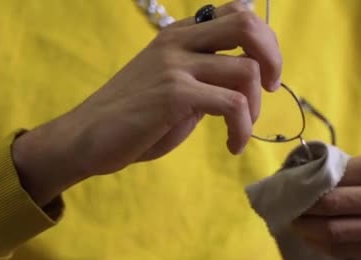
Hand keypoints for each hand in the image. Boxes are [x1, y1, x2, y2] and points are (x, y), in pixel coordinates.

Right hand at [13, 1, 281, 205]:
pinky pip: (233, 105)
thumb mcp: (172, 83)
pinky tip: (232, 145)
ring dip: (255, 108)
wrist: (87, 138)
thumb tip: (248, 75)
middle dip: (272, 58)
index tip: (264, 73)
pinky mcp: (174, 94)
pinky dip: (241, 129)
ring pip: (246, 70)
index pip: (237, 13)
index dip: (264, 40)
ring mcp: (175, 65)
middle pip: (246, 25)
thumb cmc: (134, 115)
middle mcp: (179, 41)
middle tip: (269, 88)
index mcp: (180, 34)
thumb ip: (204, 72)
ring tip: (240, 129)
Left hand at [293, 147, 360, 259]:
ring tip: (294, 221)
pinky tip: (314, 238)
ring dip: (309, 228)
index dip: (313, 178)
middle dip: (304, 204)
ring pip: (339, 231)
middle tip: (287, 202)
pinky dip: (326, 245)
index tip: (295, 178)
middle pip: (336, 204)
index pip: (343, 174)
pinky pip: (351, 250)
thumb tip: (324, 173)